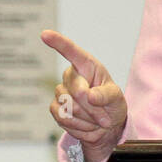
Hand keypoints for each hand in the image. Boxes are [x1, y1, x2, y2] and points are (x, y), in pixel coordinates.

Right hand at [42, 29, 127, 161]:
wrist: (106, 127)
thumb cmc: (112, 105)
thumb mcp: (116, 98)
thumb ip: (105, 95)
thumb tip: (89, 95)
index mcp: (87, 66)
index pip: (71, 51)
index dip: (58, 42)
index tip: (45, 34)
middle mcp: (71, 76)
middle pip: (76, 90)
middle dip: (93, 107)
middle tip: (105, 116)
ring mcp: (61, 93)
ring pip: (69, 106)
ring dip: (88, 117)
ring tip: (96, 119)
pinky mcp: (55, 109)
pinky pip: (64, 118)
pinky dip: (80, 125)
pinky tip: (87, 124)